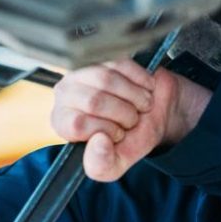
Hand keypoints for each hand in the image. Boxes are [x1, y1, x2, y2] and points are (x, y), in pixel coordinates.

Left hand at [51, 59, 211, 180]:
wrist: (157, 115)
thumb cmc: (131, 139)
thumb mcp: (115, 164)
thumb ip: (101, 165)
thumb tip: (98, 142)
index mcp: (63, 123)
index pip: (78, 123)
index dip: (107, 130)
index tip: (117, 135)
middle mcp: (66, 95)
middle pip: (94, 101)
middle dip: (124, 115)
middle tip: (131, 121)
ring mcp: (83, 71)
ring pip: (107, 80)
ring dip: (134, 98)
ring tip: (139, 107)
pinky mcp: (105, 56)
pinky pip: (123, 65)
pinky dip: (142, 82)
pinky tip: (144, 91)